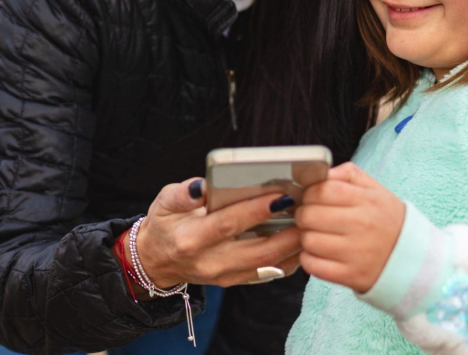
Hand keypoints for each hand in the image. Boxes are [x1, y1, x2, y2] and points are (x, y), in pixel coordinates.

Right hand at [133, 178, 301, 290]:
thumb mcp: (163, 202)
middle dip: (288, 231)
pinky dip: (290, 257)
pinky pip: (269, 273)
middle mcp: (209, 262)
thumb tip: (205, 185)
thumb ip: (184, 193)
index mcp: (190, 239)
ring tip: (311, 222)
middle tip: (309, 210)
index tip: (281, 194)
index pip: (228, 224)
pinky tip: (301, 240)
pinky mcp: (235, 281)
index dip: (256, 210)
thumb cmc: (164, 225)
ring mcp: (224, 276)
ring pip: (268, 264)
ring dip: (294, 245)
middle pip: (257, 249)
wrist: (157, 261)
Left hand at [294, 163, 404, 292]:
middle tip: (312, 219)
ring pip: (308, 240)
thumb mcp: (375, 190)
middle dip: (304, 215)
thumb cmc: (388, 221)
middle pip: (309, 215)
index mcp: (367, 201)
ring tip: (318, 236)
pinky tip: (320, 254)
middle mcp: (362, 226)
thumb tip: (319, 174)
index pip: (321, 190)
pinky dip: (309, 259)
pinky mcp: (351, 275)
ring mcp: (356, 253)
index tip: (311, 199)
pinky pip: (312, 265)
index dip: (309, 194)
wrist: (415, 259)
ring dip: (306, 238)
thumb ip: (347, 174)